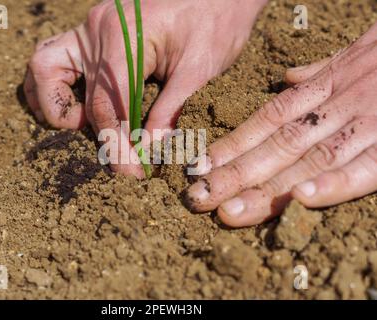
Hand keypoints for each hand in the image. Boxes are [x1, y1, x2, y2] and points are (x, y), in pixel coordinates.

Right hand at [24, 0, 266, 177]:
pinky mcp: (95, 33)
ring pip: (44, 68)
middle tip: (121, 160)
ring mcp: (91, 29)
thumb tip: (150, 149)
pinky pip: (57, 58)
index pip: (108, 105)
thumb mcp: (200, 66)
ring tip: (87, 130)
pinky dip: (58, 87)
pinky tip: (79, 109)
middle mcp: (97, 30)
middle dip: (95, 134)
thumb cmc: (216, 17)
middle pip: (75, 93)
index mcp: (123, 38)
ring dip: (55, 105)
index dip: (116, 144)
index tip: (132, 172)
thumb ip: (172, 108)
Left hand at [185, 23, 376, 226]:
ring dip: (267, 189)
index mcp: (323, 88)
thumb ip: (317, 74)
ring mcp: (366, 123)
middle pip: (277, 146)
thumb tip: (287, 81)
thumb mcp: (349, 56)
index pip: (266, 120)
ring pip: (308, 159)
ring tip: (228, 212)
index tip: (198, 167)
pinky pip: (366, 166)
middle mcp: (336, 107)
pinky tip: (301, 200)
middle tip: (197, 198)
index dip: (231, 145)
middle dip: (234, 176)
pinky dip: (335, 183)